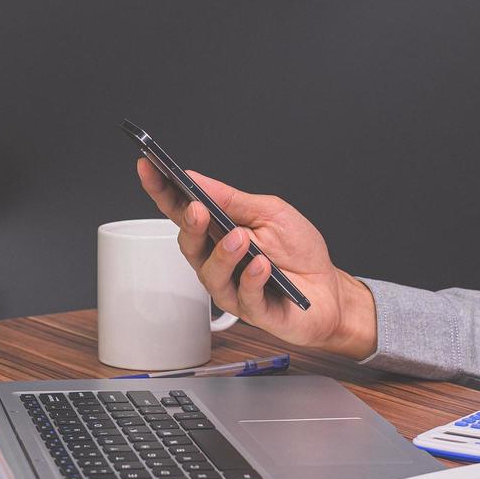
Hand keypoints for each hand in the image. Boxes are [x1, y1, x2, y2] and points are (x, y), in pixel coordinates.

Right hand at [136, 159, 377, 359]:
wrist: (331, 290)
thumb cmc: (300, 251)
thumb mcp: (271, 212)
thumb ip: (233, 200)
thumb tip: (197, 180)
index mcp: (220, 232)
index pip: (182, 210)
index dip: (161, 190)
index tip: (148, 167)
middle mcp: (220, 261)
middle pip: (189, 244)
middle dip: (190, 226)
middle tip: (197, 209)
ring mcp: (233, 288)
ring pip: (211, 274)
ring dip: (223, 254)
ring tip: (241, 238)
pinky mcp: (254, 310)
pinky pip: (244, 296)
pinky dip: (252, 279)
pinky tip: (262, 265)